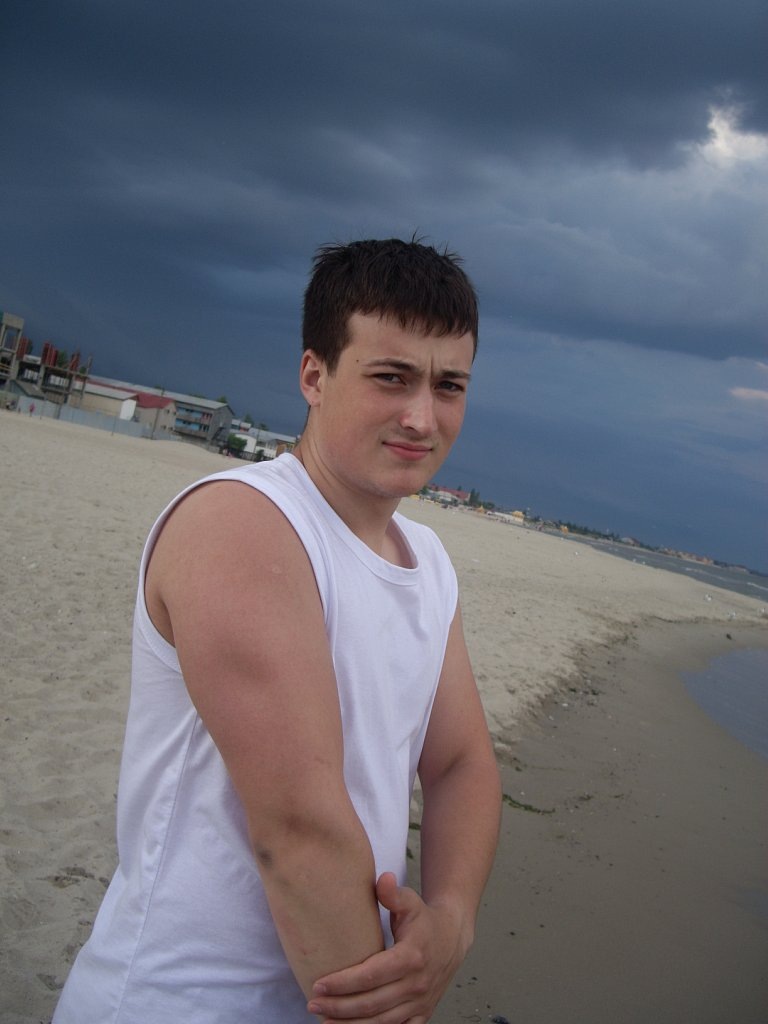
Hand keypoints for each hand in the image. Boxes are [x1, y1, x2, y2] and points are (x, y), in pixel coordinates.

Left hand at [306, 872, 466, 1022]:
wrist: (453, 937)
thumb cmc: (425, 919)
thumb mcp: (411, 901)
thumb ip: (393, 894)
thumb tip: (382, 879)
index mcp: (411, 957)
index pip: (372, 976)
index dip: (344, 983)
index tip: (319, 984)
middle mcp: (417, 984)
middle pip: (372, 1003)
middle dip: (339, 1006)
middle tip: (313, 1004)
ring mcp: (420, 1002)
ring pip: (382, 1022)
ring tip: (324, 1020)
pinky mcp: (422, 1013)